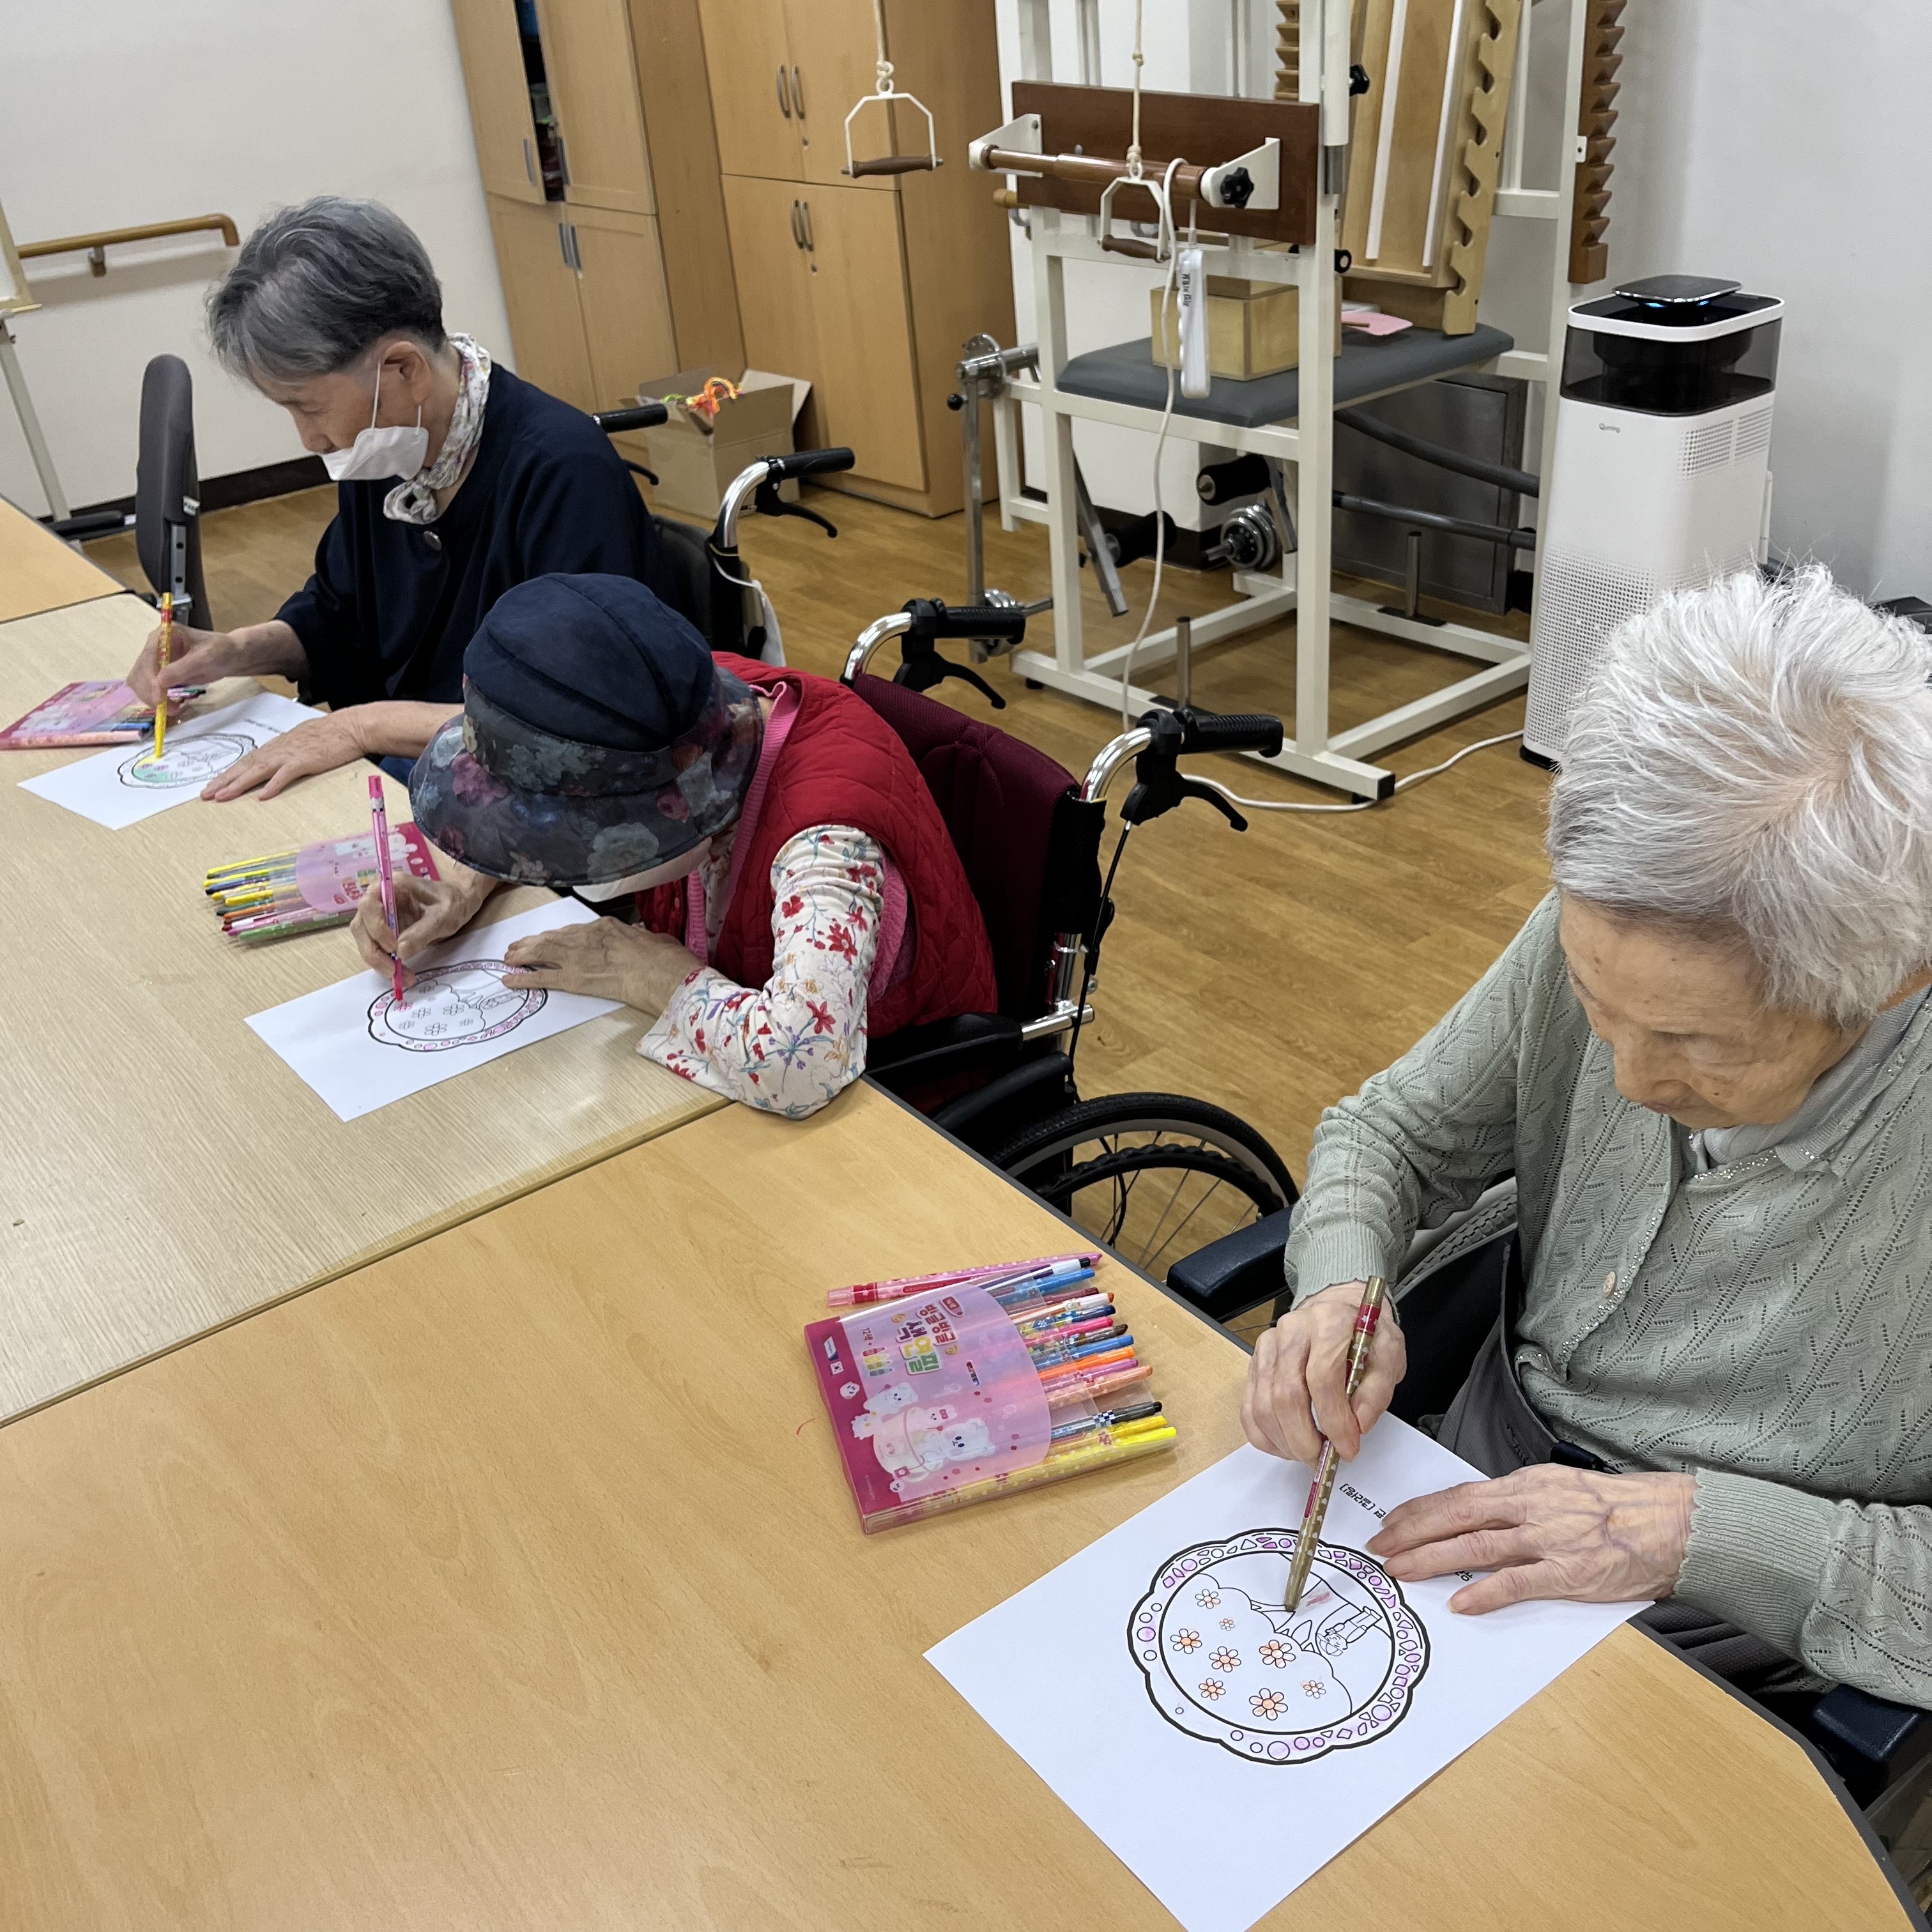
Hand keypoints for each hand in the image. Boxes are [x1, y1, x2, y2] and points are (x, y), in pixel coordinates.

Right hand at [127, 619, 241, 707]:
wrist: (229, 656)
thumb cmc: (220, 651)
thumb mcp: (205, 658)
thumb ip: (182, 668)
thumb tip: (159, 682)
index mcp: (162, 636)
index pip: (147, 659)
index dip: (149, 680)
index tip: (159, 698)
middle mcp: (154, 647)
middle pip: (139, 672)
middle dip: (149, 692)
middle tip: (167, 709)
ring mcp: (155, 661)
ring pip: (141, 683)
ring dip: (152, 698)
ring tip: (173, 709)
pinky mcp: (160, 674)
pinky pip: (151, 689)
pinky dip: (157, 699)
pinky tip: (172, 706)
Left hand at [199, 712, 368, 800]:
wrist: (349, 727)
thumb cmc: (330, 735)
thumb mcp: (303, 742)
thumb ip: (288, 752)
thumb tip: (278, 764)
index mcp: (277, 747)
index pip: (246, 762)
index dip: (228, 775)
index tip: (213, 786)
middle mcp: (277, 750)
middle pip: (245, 767)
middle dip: (223, 781)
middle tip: (205, 795)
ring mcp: (289, 755)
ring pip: (257, 771)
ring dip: (238, 784)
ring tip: (222, 797)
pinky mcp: (304, 761)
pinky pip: (285, 775)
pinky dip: (273, 785)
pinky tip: (262, 796)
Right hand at [350, 862, 494, 979]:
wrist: (459, 904)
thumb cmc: (452, 902)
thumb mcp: (445, 915)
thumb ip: (423, 931)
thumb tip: (400, 951)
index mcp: (392, 886)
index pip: (369, 905)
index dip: (376, 926)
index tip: (393, 946)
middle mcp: (378, 899)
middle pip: (361, 926)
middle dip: (374, 952)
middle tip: (393, 971)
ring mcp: (378, 916)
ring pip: (365, 941)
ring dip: (379, 961)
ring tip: (401, 977)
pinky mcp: (382, 932)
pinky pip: (376, 949)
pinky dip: (385, 963)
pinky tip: (401, 974)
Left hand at [501, 918, 701, 1014]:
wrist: (662, 974)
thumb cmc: (666, 959)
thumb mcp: (656, 940)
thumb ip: (642, 938)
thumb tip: (641, 936)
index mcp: (607, 927)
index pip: (575, 931)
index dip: (558, 936)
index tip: (549, 938)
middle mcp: (587, 938)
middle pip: (553, 938)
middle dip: (533, 943)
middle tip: (517, 946)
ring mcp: (577, 957)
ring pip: (542, 953)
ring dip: (523, 955)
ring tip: (508, 958)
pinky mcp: (574, 979)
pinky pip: (542, 978)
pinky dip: (523, 978)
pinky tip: (509, 979)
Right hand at [1241, 1281, 1405, 1465]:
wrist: (1338, 1310)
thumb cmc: (1364, 1335)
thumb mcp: (1388, 1354)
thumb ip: (1377, 1389)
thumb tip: (1359, 1424)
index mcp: (1328, 1322)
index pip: (1322, 1377)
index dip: (1334, 1419)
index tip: (1347, 1447)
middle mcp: (1291, 1330)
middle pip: (1287, 1394)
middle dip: (1305, 1438)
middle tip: (1323, 1459)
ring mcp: (1267, 1347)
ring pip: (1263, 1406)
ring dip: (1285, 1441)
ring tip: (1307, 1453)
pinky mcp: (1255, 1363)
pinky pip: (1249, 1409)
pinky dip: (1265, 1436)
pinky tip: (1286, 1445)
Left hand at [1369, 1465, 1695, 1612]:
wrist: (1670, 1522)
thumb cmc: (1617, 1506)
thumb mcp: (1559, 1489)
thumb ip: (1519, 1504)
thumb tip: (1477, 1516)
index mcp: (1525, 1486)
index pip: (1459, 1496)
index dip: (1420, 1510)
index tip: (1391, 1522)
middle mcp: (1530, 1508)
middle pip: (1456, 1517)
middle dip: (1412, 1532)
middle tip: (1380, 1548)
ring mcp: (1548, 1540)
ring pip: (1476, 1547)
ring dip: (1432, 1559)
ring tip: (1401, 1570)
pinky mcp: (1570, 1573)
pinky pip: (1518, 1583)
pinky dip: (1485, 1593)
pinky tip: (1459, 1603)